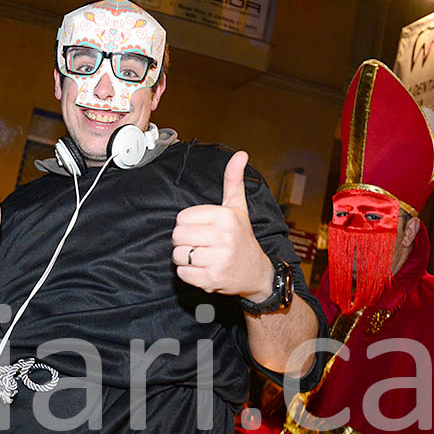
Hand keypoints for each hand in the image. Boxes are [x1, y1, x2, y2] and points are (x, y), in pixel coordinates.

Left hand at [171, 151, 272, 298]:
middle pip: (177, 236)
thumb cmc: (242, 238)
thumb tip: (240, 154)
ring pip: (178, 255)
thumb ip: (233, 180)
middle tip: (201, 244)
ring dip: (186, 258)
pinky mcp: (213, 279)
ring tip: (202, 257)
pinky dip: (188, 274)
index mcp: (225, 217)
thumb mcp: (238, 208)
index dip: (188, 224)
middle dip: (184, 241)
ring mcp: (219, 259)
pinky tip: (203, 269)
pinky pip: (182, 273)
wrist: (257, 273)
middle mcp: (224, 237)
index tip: (203, 229)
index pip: (182, 218)